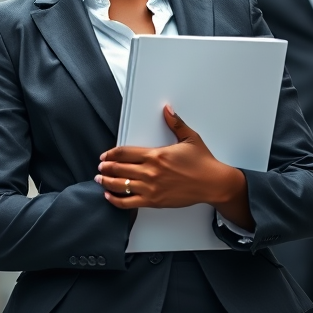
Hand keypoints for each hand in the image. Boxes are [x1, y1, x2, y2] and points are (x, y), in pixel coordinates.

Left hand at [95, 105, 252, 229]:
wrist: (213, 183)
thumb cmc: (202, 162)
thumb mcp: (189, 138)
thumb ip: (175, 123)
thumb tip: (168, 109)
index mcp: (155, 155)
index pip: (124, 152)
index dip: (111, 154)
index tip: (104, 156)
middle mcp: (150, 172)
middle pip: (119, 169)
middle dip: (106, 168)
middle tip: (100, 167)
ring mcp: (151, 188)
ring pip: (121, 186)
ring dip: (107, 183)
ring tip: (100, 180)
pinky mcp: (154, 201)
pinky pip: (129, 203)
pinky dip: (116, 200)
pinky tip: (110, 197)